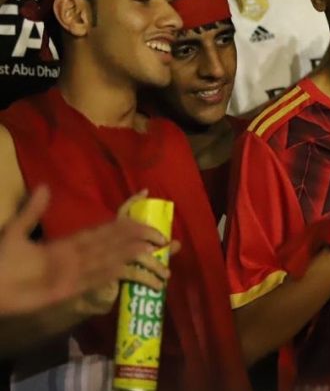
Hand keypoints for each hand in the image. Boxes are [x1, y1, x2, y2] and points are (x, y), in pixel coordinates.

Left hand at [0, 187, 164, 316]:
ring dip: (135, 258)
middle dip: (140, 241)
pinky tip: (133, 270)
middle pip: (116, 246)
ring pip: (113, 262)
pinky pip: (97, 281)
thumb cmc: (1, 262)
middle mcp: (78, 257)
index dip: (126, 223)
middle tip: (164, 238)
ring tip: (158, 254)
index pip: (105, 230)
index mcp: (68, 244)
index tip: (148, 215)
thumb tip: (44, 186)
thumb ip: (32, 213)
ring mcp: (76, 274)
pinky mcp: (69, 291)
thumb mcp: (14, 233)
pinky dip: (115, 275)